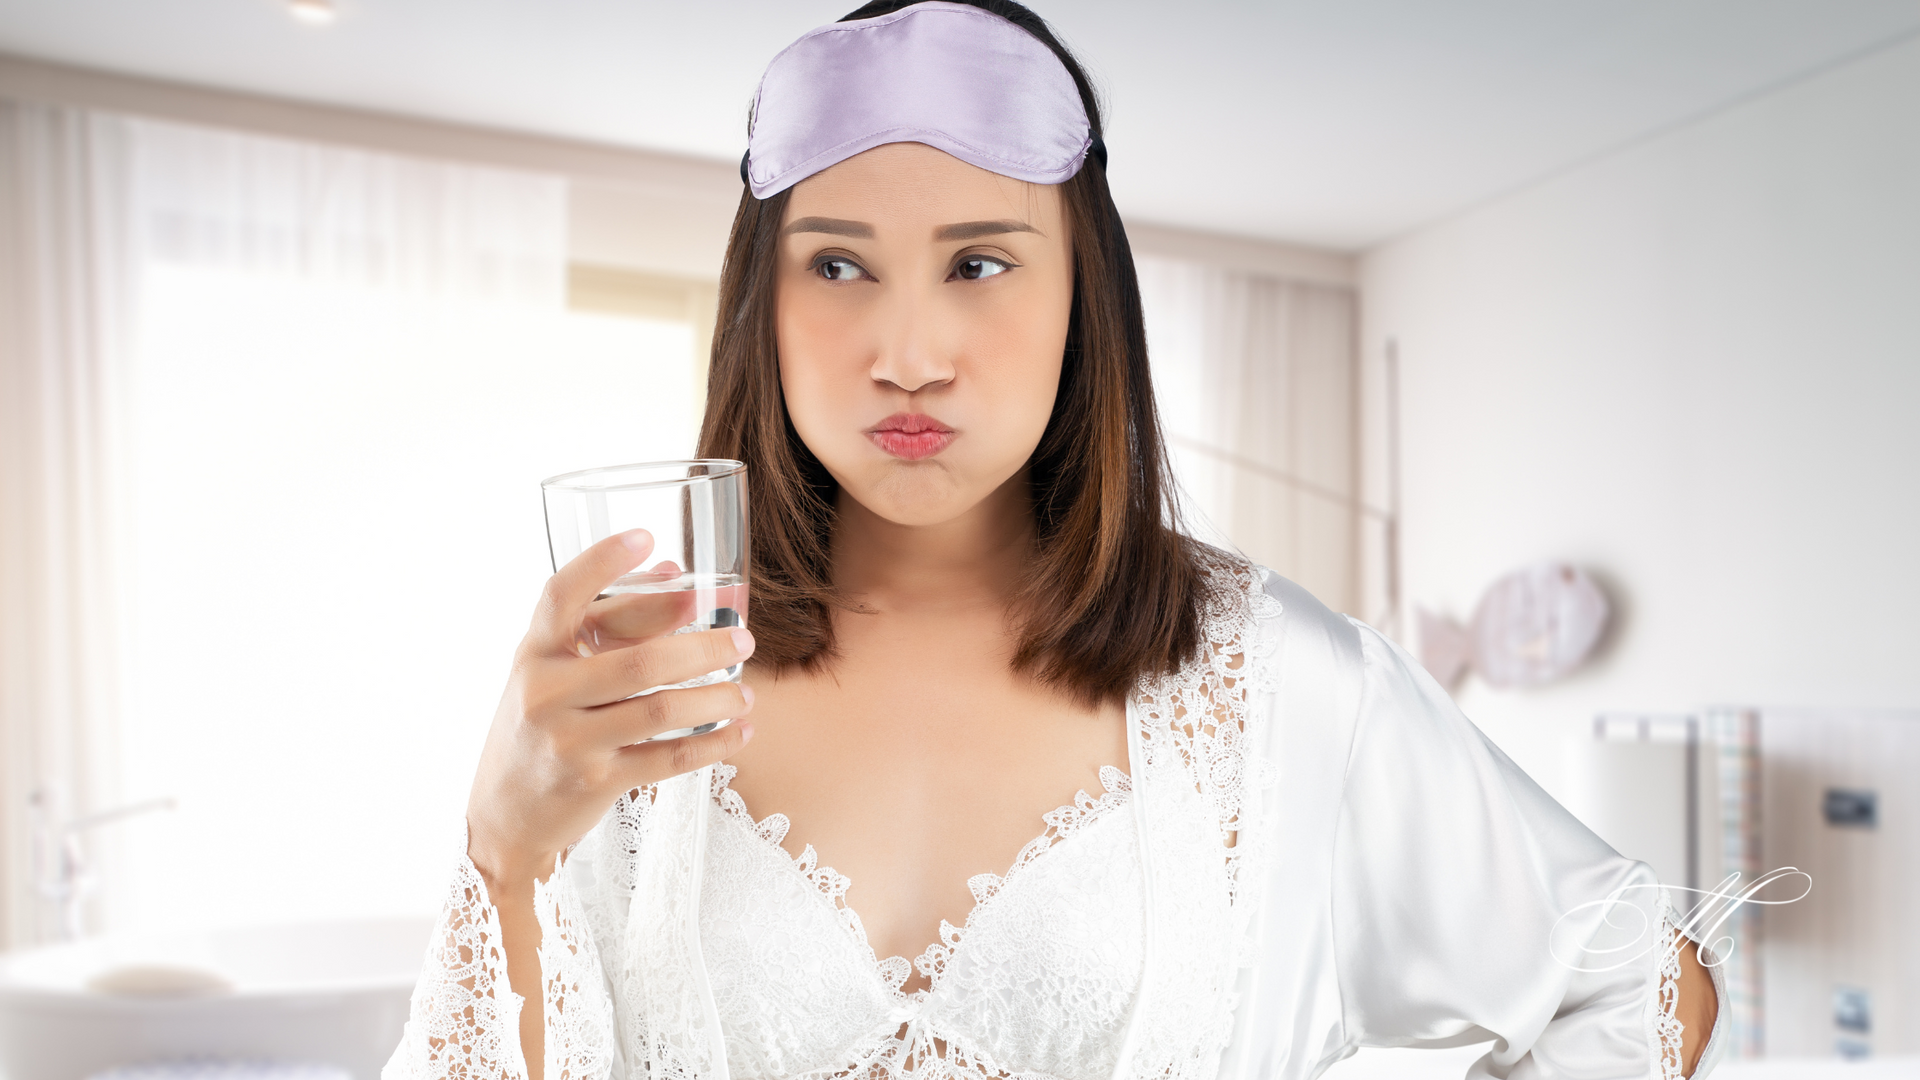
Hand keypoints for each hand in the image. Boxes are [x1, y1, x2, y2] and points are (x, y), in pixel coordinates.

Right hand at [466, 528, 754, 886]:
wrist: (504, 814)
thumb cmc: (540, 725)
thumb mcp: (556, 670)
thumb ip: (610, 622)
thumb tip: (675, 572)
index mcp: (533, 652)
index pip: (561, 596)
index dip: (602, 562)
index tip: (646, 536)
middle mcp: (545, 691)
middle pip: (640, 659)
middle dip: (704, 646)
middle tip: (743, 638)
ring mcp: (568, 739)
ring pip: (660, 709)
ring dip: (715, 697)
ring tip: (745, 690)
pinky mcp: (594, 781)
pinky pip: (668, 758)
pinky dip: (713, 743)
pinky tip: (740, 731)